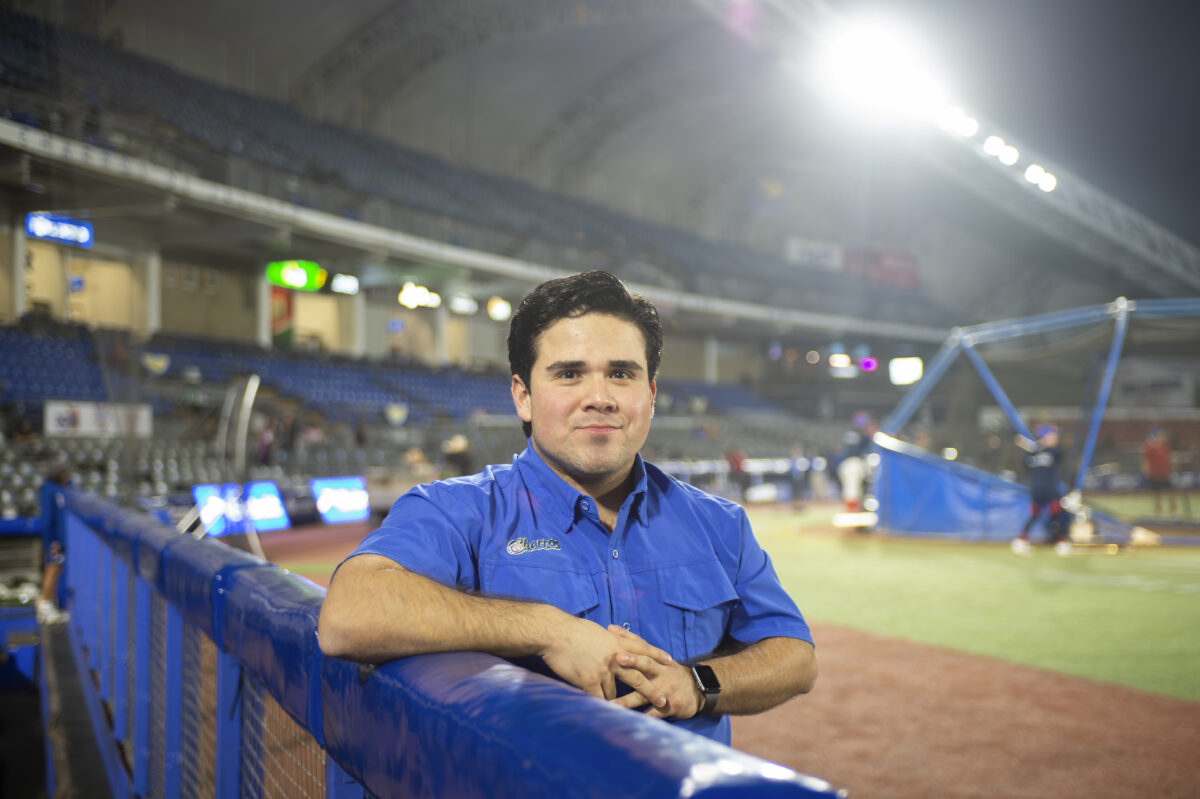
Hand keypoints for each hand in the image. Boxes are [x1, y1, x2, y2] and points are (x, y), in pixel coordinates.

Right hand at [539, 616, 673, 699]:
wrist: (555, 633)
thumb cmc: (572, 630)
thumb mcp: (597, 632)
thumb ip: (608, 641)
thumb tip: (613, 641)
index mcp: (617, 643)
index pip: (642, 649)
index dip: (656, 655)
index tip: (669, 661)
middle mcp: (615, 658)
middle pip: (637, 677)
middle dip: (651, 691)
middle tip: (663, 700)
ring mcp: (603, 671)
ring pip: (615, 692)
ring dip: (615, 700)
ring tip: (621, 710)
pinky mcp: (589, 681)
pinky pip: (599, 698)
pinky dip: (602, 706)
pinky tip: (605, 715)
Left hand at [607, 625, 701, 719]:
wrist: (697, 690)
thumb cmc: (669, 671)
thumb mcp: (657, 656)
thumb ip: (635, 643)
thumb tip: (611, 628)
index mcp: (657, 660)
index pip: (642, 648)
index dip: (629, 640)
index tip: (613, 636)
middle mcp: (662, 673)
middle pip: (646, 665)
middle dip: (633, 661)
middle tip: (617, 658)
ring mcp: (666, 690)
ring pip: (645, 694)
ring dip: (628, 700)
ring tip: (612, 704)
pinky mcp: (669, 707)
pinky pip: (654, 714)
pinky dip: (642, 719)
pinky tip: (629, 723)